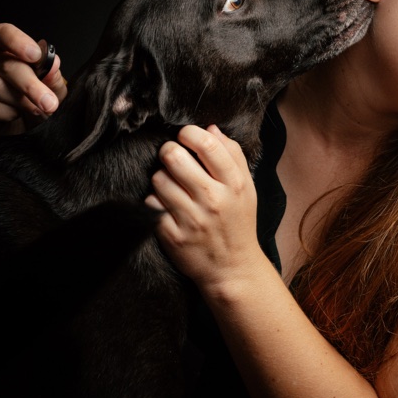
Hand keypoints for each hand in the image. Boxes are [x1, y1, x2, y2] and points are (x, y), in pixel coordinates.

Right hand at [0, 23, 65, 133]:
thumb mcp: (56, 89)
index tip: (35, 55)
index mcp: (13, 51)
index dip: (16, 41)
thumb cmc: (43, 102)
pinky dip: (9, 113)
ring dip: (22, 102)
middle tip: (48, 102)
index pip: (4, 33)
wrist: (34, 127)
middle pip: (4, 64)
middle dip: (29, 84)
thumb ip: (53, 76)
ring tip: (36, 109)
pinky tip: (17, 114)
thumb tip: (52, 63)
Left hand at [147, 125, 262, 290]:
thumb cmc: (237, 223)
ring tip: (171, 185)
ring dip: (160, 178)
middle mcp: (214, 201)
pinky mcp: (173, 236)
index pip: (208, 145)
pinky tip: (166, 206)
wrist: (233, 269)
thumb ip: (233, 156)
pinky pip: (150, 204)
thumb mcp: (246, 189)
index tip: (184, 136)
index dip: (189, 133)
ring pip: (158, 179)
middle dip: (168, 152)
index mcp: (235, 185)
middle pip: (174, 157)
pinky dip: (154, 202)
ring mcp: (192, 220)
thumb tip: (211, 128)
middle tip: (171, 158)